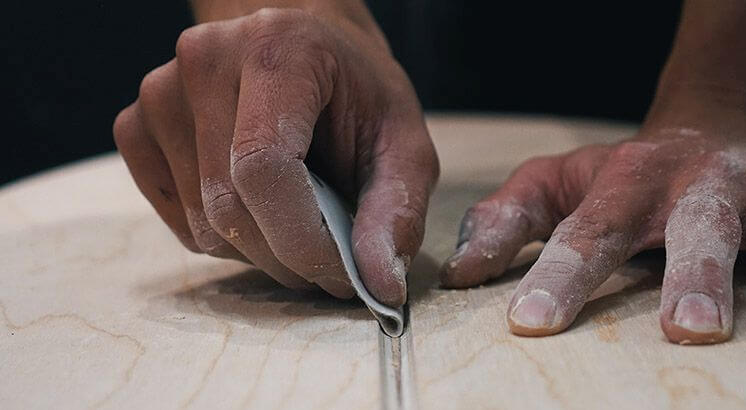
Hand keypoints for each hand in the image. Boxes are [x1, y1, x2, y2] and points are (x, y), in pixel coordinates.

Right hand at [113, 8, 437, 305]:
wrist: (305, 51)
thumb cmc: (356, 95)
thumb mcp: (403, 142)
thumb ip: (397, 209)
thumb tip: (381, 284)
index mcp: (277, 49)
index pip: (263, 168)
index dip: (304, 240)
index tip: (344, 272)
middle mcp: (205, 61)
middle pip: (230, 206)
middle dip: (289, 257)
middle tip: (332, 262)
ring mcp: (160, 94)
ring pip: (204, 226)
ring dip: (262, 252)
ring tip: (300, 221)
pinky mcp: (136, 127)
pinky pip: (181, 224)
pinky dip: (227, 240)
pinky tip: (259, 206)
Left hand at [441, 111, 745, 343]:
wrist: (721, 130)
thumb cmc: (629, 179)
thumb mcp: (562, 186)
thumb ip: (510, 222)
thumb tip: (461, 274)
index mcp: (626, 184)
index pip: (585, 233)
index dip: (559, 276)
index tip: (530, 322)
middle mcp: (697, 182)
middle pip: (695, 227)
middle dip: (695, 275)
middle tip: (689, 329)